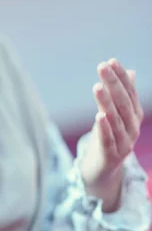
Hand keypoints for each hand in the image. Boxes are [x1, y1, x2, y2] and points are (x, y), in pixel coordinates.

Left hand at [80, 58, 142, 209]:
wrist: (103, 170)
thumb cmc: (108, 137)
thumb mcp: (114, 115)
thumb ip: (121, 95)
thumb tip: (129, 71)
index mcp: (134, 116)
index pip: (129, 93)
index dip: (121, 77)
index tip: (111, 61)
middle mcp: (132, 128)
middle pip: (123, 103)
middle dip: (113, 83)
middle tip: (102, 66)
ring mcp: (124, 143)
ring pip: (116, 120)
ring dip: (107, 102)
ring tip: (97, 86)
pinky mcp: (112, 156)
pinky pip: (109, 140)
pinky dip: (105, 128)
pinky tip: (98, 115)